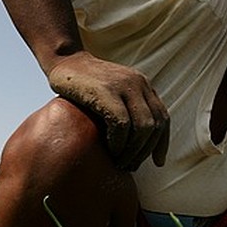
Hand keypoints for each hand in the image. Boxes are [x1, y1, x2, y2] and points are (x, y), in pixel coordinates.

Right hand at [47, 52, 169, 169]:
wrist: (64, 60)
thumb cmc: (83, 85)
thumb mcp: (112, 93)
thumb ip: (126, 108)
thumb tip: (135, 143)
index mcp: (142, 85)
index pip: (163, 117)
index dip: (162, 143)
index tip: (158, 162)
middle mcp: (138, 83)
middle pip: (155, 125)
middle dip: (145, 151)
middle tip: (130, 166)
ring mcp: (123, 85)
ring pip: (143, 127)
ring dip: (133, 151)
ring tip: (120, 162)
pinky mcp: (106, 91)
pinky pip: (122, 124)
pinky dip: (119, 142)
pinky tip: (110, 150)